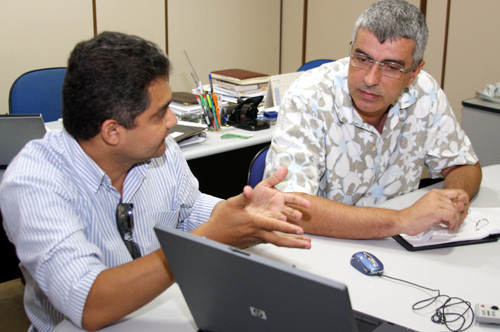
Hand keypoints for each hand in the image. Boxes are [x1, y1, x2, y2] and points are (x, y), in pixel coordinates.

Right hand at [193, 167, 311, 248]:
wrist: (213, 235)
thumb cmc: (221, 220)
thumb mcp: (231, 204)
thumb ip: (243, 197)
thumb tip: (248, 190)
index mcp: (254, 222)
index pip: (274, 226)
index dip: (287, 228)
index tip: (299, 230)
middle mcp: (257, 232)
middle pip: (279, 240)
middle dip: (295, 243)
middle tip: (308, 244)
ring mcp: (256, 238)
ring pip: (277, 242)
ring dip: (292, 244)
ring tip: (305, 245)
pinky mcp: (255, 240)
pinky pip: (272, 242)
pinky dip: (282, 242)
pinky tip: (289, 242)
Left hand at [243, 166, 310, 220]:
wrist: (245, 204)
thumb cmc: (257, 194)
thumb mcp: (265, 184)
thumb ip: (275, 178)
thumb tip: (284, 168)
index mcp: (280, 197)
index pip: (293, 199)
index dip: (301, 201)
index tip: (308, 205)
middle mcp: (279, 207)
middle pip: (290, 211)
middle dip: (295, 213)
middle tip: (299, 216)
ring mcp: (273, 215)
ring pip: (282, 219)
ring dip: (286, 220)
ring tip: (287, 221)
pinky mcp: (267, 222)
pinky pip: (272, 223)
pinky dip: (276, 224)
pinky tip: (277, 224)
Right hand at [399, 189, 468, 235]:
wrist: (404, 220)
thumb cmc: (415, 216)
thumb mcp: (430, 206)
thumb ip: (443, 206)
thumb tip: (458, 207)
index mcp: (434, 193)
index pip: (455, 193)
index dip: (459, 203)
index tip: (459, 211)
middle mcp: (435, 196)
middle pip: (455, 204)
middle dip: (457, 215)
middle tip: (454, 222)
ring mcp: (435, 202)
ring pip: (454, 210)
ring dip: (455, 220)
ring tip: (451, 225)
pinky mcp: (435, 211)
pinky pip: (451, 216)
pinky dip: (453, 223)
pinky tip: (449, 226)